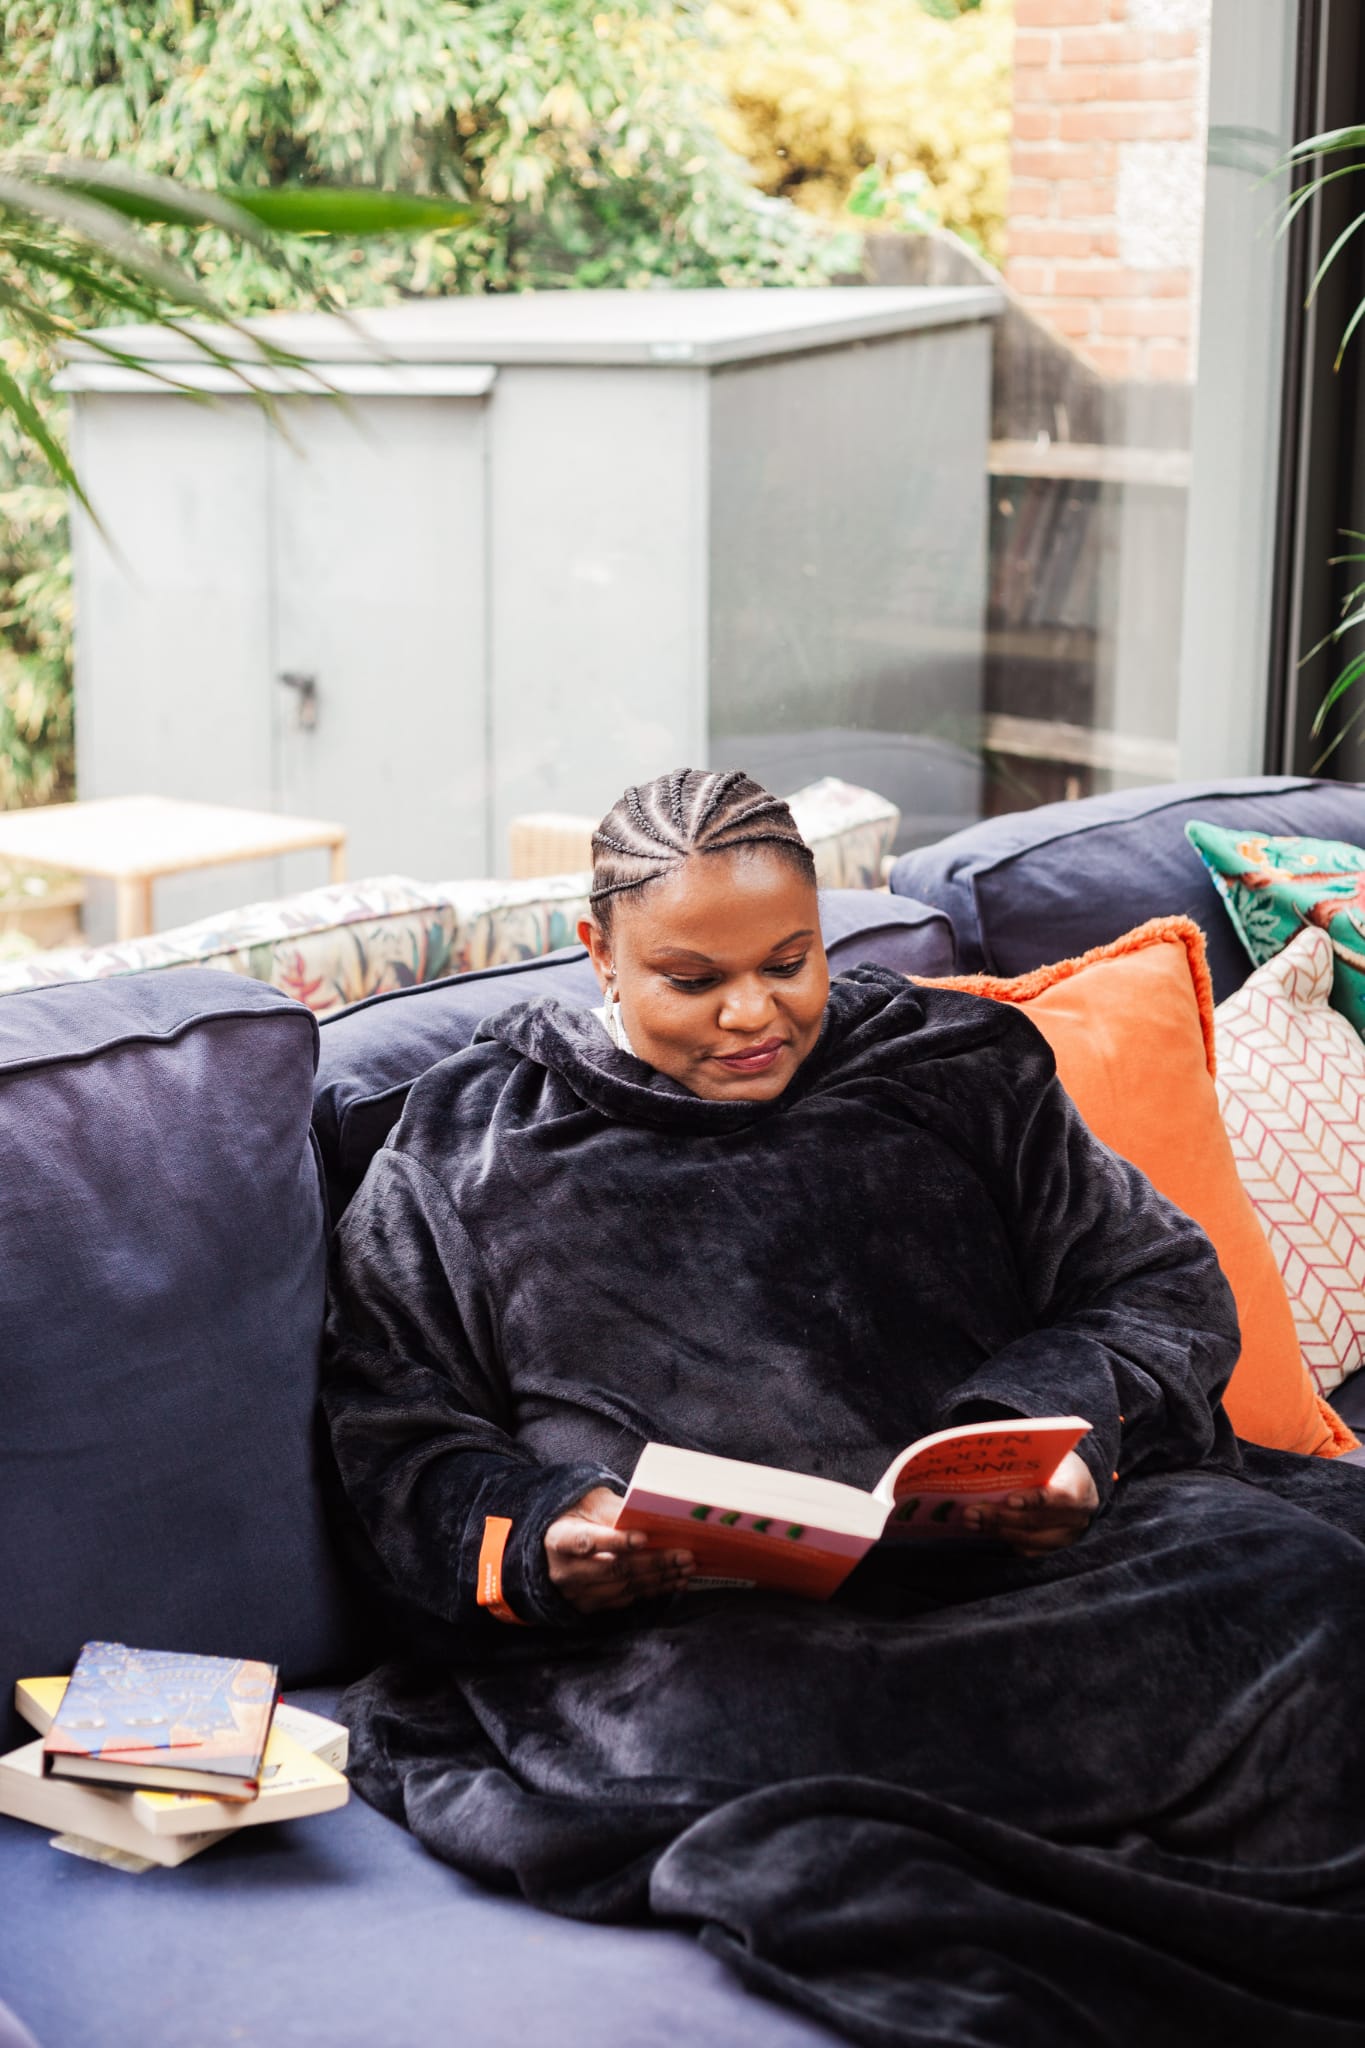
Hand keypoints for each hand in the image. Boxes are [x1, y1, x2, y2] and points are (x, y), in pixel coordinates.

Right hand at [544, 1485, 694, 1613]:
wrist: (555, 1543)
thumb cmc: (577, 1516)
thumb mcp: (589, 1503)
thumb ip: (615, 1510)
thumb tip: (650, 1517)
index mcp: (559, 1539)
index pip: (586, 1542)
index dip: (615, 1541)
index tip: (643, 1538)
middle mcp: (565, 1571)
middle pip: (612, 1569)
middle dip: (652, 1562)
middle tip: (683, 1555)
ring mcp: (576, 1593)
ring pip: (623, 1587)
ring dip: (659, 1579)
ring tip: (686, 1568)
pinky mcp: (589, 1606)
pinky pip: (625, 1600)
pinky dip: (652, 1590)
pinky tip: (673, 1581)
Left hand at [964, 1451, 1099, 1557]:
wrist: (1078, 1484)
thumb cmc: (1057, 1464)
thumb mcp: (1050, 1455)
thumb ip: (1030, 1459)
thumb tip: (992, 1458)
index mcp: (1077, 1487)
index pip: (1059, 1497)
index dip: (1033, 1500)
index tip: (1010, 1500)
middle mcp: (1076, 1517)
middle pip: (1036, 1521)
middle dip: (1000, 1517)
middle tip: (972, 1512)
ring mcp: (1067, 1536)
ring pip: (1029, 1540)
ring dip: (996, 1530)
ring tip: (972, 1521)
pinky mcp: (1055, 1549)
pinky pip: (1028, 1550)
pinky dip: (1004, 1540)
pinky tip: (985, 1529)